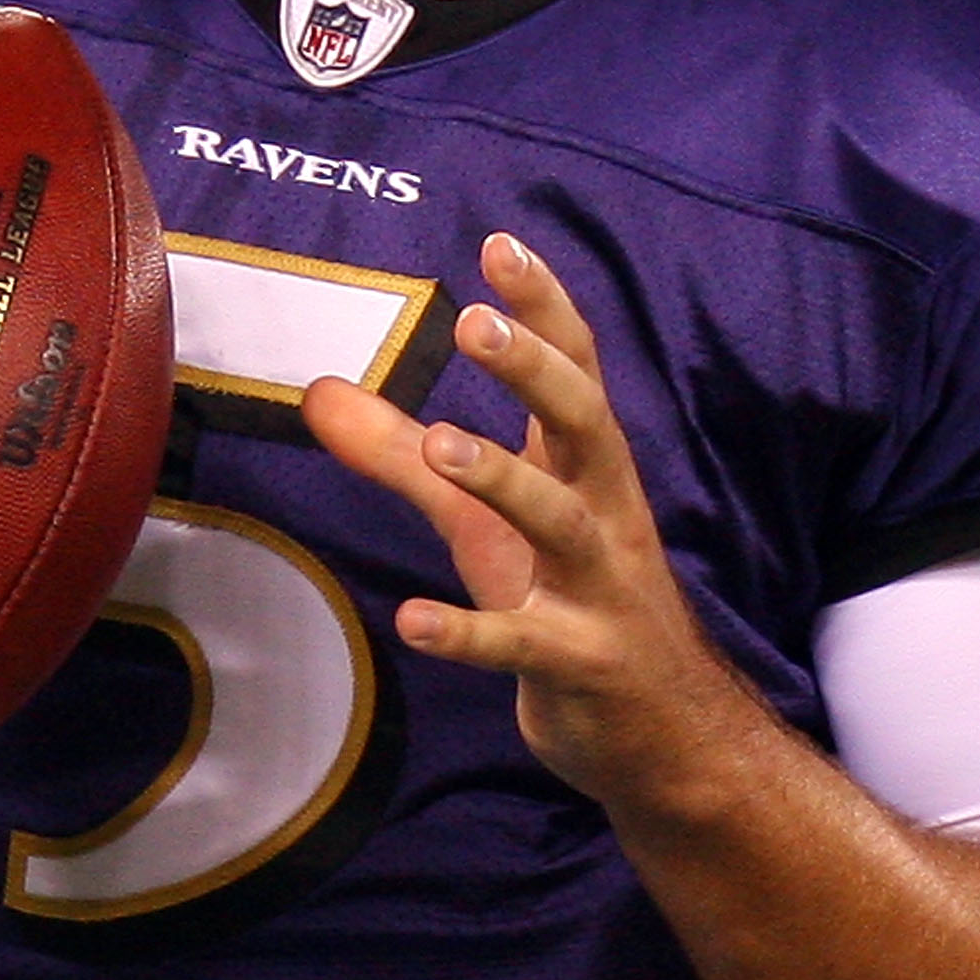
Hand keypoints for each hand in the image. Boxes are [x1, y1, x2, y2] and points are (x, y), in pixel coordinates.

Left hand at [303, 232, 734, 808]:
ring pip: (561, 523)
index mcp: (588, 472)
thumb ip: (403, 457)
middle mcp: (605, 516)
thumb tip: (316, 392)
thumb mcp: (483, 526)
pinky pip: (523, 645)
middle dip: (535, 371)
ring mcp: (599, 592)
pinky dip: (469, 632)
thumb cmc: (568, 605)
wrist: (663, 735)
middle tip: (478, 321)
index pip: (577, 372)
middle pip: (583, 425)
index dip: (544, 309)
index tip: (500, 244)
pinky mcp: (580, 665)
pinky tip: (412, 620)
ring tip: (440, 444)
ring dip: (504, 480)